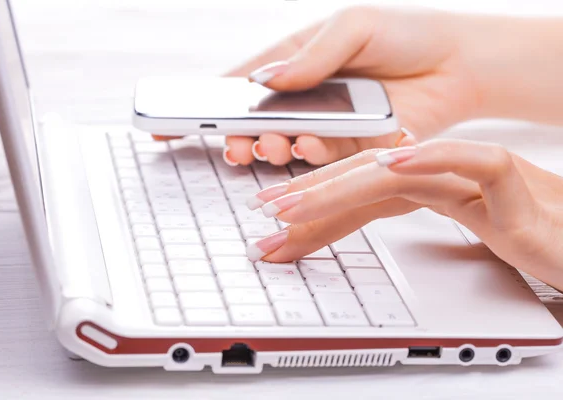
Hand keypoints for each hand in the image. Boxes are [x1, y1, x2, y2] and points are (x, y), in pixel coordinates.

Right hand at [220, 6, 481, 165]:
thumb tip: (266, 80)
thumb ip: (311, 55)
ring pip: (285, 146)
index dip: (205, 106)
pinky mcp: (350, 148)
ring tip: (270, 145)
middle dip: (239, 138)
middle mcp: (304, 99)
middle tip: (238, 144)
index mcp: (294, 63)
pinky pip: (323, 158)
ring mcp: (325, 125)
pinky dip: (310, 155)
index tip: (171, 124)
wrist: (457, 64)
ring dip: (272, 149)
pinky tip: (308, 145)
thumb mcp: (352, 27)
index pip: (239, 87)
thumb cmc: (403, 34)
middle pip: (256, 124)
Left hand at [245, 130, 562, 291]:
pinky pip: (474, 163)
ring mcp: (478, 178)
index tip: (277, 225)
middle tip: (265, 211)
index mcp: (435, 188)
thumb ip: (424, 240)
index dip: (318, 206)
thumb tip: (368, 241)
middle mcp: (448, 176)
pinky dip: (433, 160)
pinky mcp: (516, 186)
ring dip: (343, 185)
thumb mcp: (468, 245)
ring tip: (295, 203)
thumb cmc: (537, 240)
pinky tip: (392, 167)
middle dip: (312, 194)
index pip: (364, 192)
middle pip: (369, 177)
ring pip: (401, 171)